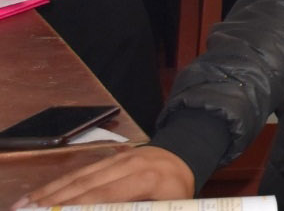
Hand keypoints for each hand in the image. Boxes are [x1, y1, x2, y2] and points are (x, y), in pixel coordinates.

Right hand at [11, 146, 193, 207]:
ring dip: (48, 193)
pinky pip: (79, 172)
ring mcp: (116, 158)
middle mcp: (127, 164)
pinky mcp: (108, 158)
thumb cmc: (178, 190)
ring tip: (23, 207)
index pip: (105, 195)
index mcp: (146, 179)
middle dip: (54, 201)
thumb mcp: (173, 205)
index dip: (79, 205)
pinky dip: (56, 184)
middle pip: (85, 185)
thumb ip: (146, 210)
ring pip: (77, 177)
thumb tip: (111, 210)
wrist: (185, 153)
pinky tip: (37, 195)